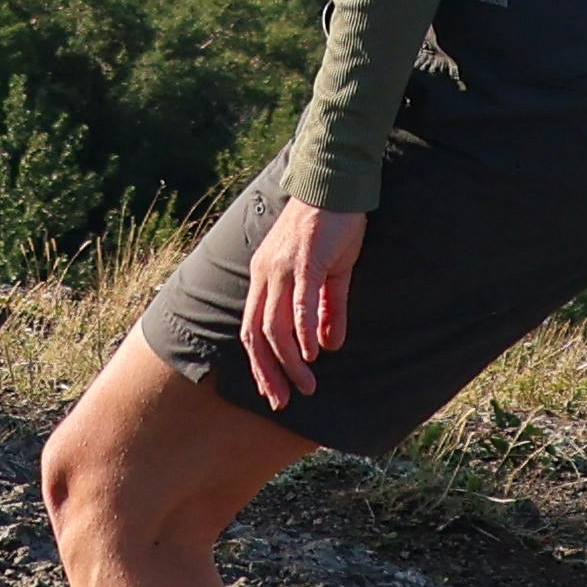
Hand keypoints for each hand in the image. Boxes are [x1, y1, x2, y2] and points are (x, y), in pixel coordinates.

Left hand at [242, 201, 364, 409]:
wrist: (335, 185)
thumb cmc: (330, 225)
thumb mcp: (329, 274)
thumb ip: (327, 309)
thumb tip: (328, 346)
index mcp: (264, 276)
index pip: (251, 328)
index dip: (260, 363)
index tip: (272, 390)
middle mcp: (265, 274)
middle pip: (255, 334)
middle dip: (267, 372)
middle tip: (282, 401)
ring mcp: (281, 268)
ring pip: (275, 325)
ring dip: (289, 361)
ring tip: (306, 384)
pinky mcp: (304, 260)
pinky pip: (299, 303)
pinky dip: (303, 332)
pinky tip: (312, 354)